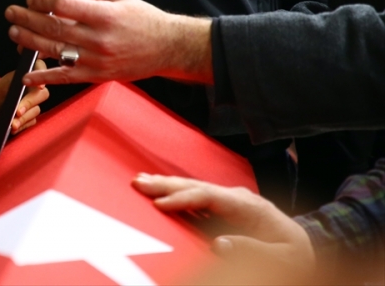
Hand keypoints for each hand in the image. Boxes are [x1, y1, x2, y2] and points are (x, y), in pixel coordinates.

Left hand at [0, 61, 48, 132]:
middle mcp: (28, 89)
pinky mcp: (28, 117)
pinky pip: (31, 122)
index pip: (38, 68)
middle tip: (18, 112)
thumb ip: (11, 84)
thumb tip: (23, 78)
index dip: (41, 76)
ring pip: (36, 110)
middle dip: (29, 103)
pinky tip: (13, 129)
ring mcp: (29, 104)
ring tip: (12, 125)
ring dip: (24, 118)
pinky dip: (23, 126)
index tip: (39, 86)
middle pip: (41, 93)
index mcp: (21, 77)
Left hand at [4, 0, 212, 85]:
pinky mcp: (97, 76)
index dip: (42, 0)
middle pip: (54, 28)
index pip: (64, 5)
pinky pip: (66, 78)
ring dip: (29, 42)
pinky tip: (28, 75)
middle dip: (27, 19)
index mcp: (104, 15)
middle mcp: (99, 38)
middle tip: (12, 13)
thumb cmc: (145, 21)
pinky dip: (45, 77)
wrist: (169, 48)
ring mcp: (97, 60)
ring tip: (14, 33)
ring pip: (55, 51)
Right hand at [132, 174, 315, 273]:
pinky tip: (155, 190)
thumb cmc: (294, 253)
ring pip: (192, 187)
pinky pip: (193, 196)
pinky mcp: (221, 206)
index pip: (211, 196)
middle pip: (196, 186)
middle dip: (165, 185)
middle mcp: (236, 196)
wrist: (303, 244)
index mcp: (249, 206)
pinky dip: (173, 192)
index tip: (160, 206)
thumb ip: (254, 251)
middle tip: (137, 183)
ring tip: (139, 182)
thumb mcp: (284, 258)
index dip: (184, 199)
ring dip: (165, 185)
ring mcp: (228, 199)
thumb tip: (217, 243)